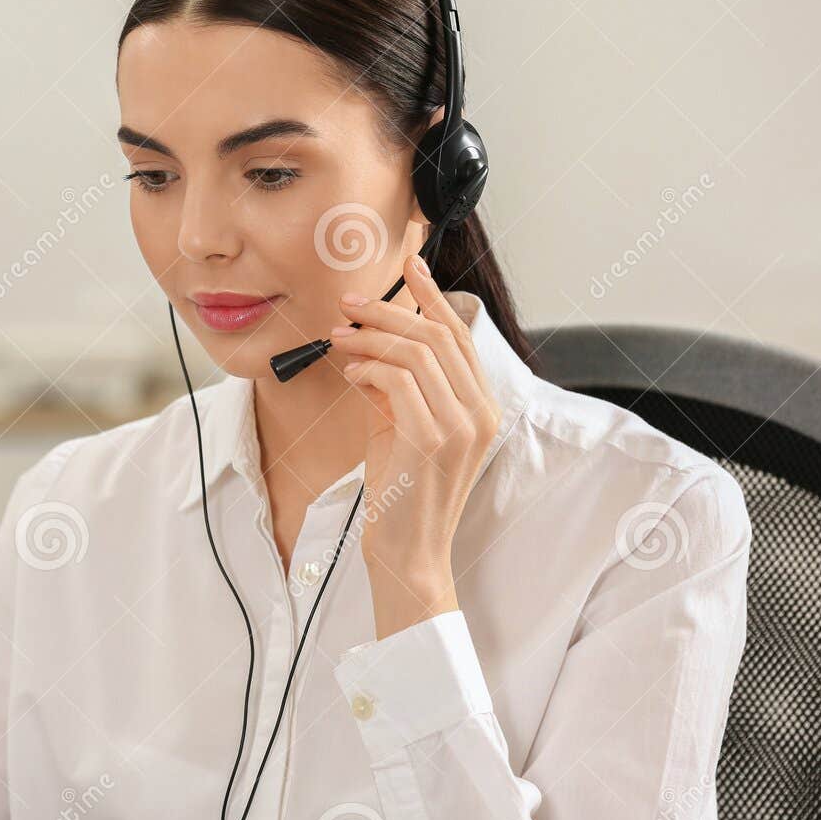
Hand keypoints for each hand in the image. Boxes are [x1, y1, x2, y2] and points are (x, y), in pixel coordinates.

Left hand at [327, 254, 501, 638]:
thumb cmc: (402, 495)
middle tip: (350, 301)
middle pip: (439, 335)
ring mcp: (462, 426)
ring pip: (417, 352)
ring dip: (371, 337)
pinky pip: (399, 381)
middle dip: (391, 309)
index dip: (433, 296)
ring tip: (339, 337)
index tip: (409, 265)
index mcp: (481, 407)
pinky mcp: (433, 439)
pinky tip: (350, 373)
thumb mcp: (401, 429)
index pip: (460, 336)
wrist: (407, 554)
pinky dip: (370, 368)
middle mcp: (481, 412)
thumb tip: (369, 348)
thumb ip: (395, 388)